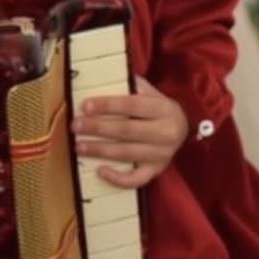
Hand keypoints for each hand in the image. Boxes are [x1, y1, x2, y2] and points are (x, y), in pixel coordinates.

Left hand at [71, 76, 187, 188]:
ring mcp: (161, 154)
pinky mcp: (156, 171)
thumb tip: (102, 78)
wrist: (182, 129)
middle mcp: (166, 133)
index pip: (132, 105)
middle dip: (97, 128)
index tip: (85, 106)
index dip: (107, 105)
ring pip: (126, 153)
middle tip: (76, 125)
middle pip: (126, 130)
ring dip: (100, 150)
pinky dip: (117, 179)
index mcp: (164, 108)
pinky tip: (99, 171)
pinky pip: (136, 179)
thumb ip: (131, 85)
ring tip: (79, 146)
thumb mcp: (151, 92)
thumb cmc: (157, 109)